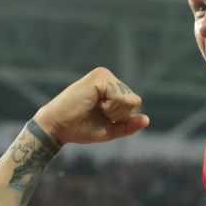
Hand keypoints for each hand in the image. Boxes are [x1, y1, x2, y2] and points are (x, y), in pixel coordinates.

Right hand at [32, 68, 148, 144]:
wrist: (58, 128)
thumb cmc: (80, 128)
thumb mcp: (111, 130)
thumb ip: (128, 125)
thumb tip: (146, 120)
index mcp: (111, 87)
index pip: (134, 103)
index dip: (121, 117)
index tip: (101, 115)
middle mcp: (108, 77)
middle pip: (134, 101)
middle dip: (118, 114)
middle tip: (96, 112)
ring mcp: (103, 75)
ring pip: (129, 99)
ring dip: (113, 111)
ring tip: (94, 107)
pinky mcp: (99, 77)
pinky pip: (119, 97)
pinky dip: (109, 107)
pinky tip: (93, 103)